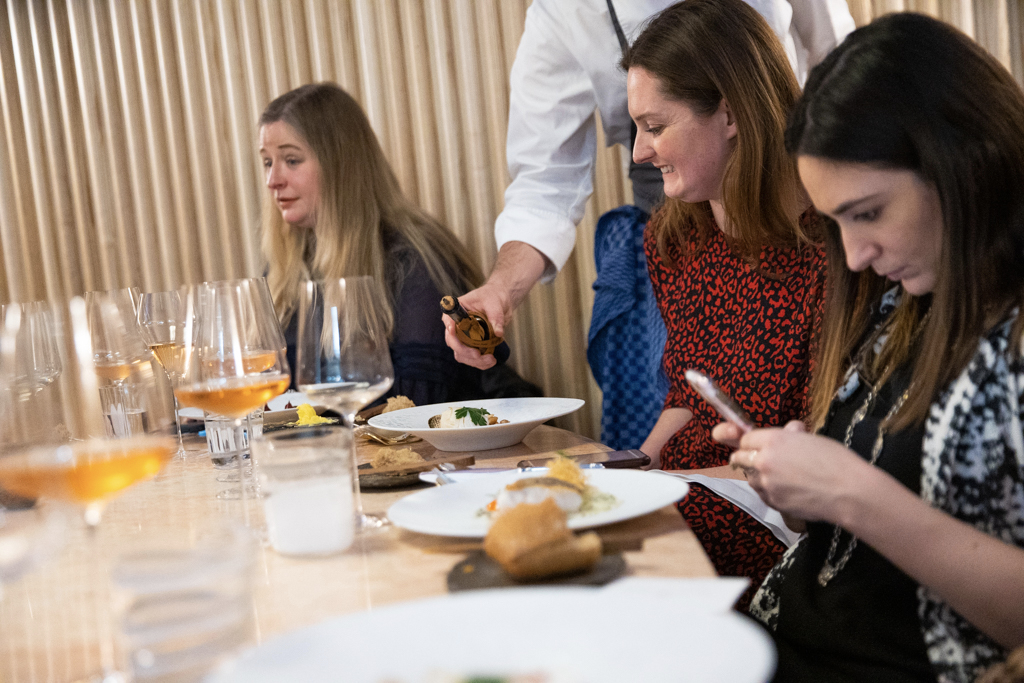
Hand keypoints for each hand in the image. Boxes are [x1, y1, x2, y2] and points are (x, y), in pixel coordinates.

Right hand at [443, 242, 546, 368]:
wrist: (500, 303)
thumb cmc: (493, 298)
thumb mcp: (495, 304)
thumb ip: (496, 317)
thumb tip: (498, 332)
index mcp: (456, 311)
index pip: (448, 320)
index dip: (449, 328)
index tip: (453, 331)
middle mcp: (455, 326)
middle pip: (453, 342)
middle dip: (465, 351)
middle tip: (479, 355)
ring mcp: (463, 337)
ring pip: (461, 354)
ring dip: (474, 361)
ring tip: (491, 360)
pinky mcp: (471, 345)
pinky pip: (471, 358)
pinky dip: (480, 363)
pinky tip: (490, 361)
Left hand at [727, 420, 873, 524]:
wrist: (849, 492)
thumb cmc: (836, 460)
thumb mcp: (812, 438)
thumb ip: (792, 436)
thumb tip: (789, 432)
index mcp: (773, 440)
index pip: (746, 439)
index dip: (751, 442)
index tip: (755, 445)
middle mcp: (764, 461)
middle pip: (739, 458)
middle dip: (745, 457)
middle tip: (756, 460)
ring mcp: (767, 484)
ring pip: (750, 478)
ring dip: (757, 476)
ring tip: (776, 476)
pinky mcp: (774, 502)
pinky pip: (763, 494)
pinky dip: (768, 491)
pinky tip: (784, 490)